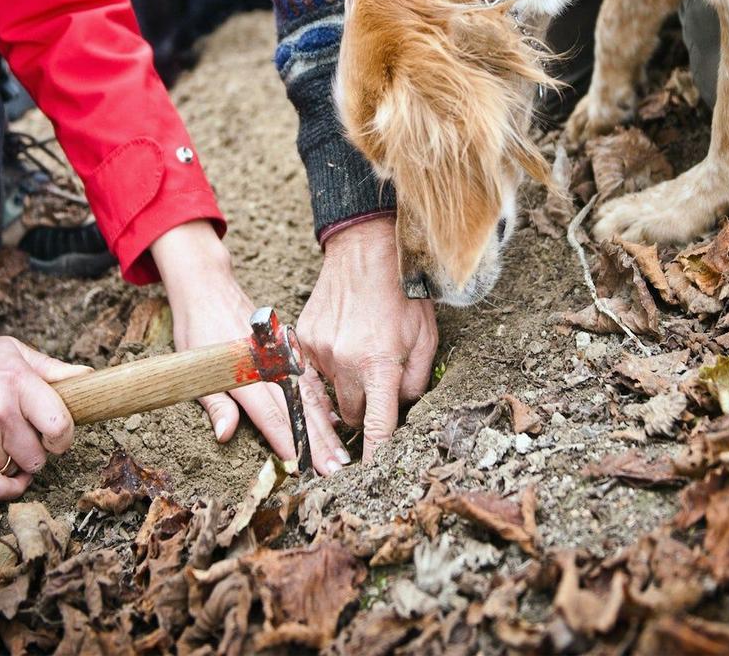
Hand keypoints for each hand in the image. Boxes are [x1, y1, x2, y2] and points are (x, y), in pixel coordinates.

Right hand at [0, 321, 88, 499]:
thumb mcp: (11, 351)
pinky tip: (14, 476)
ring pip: (20, 468)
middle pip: (41, 454)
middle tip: (34, 437)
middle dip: (43, 449)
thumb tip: (88, 378)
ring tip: (9, 441)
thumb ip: (51, 368)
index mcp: (17, 380)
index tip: (60, 434)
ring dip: (20, 460)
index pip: (59, 424)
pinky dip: (11, 487)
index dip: (66, 436)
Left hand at [152, 220, 345, 474]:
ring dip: (326, 427)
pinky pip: (308, 380)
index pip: (273, 416)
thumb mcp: (194, 367)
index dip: (290, 444)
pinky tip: (335, 420)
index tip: (308, 467)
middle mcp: (269, 366)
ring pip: (309, 397)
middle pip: (298, 411)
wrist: (207, 288)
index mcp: (246, 374)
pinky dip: (323, 402)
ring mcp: (280, 357)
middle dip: (319, 443)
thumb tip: (225, 435)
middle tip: (338, 470)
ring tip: (342, 453)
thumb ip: (215, 403)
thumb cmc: (196, 328)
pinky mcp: (284, 350)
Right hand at [298, 216, 437, 461]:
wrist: (365, 250)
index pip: (376, 425)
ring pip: (331, 394)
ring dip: (345, 387)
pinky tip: (343, 344)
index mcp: (379, 364)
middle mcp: (344, 361)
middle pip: (351, 415)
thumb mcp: (425, 339)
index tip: (369, 477)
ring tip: (360, 354)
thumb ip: (414, 383)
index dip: (374, 455)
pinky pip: (314, 371)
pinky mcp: (303, 339)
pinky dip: (329, 367)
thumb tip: (399, 409)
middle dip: (365, 409)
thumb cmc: (402, 294)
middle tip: (377, 384)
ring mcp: (319, 350)